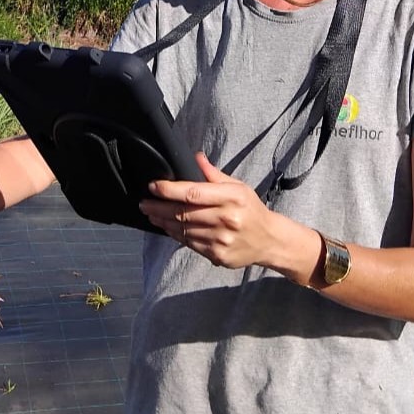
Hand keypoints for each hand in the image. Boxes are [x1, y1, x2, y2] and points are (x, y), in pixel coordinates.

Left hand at [139, 152, 278, 267]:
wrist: (269, 240)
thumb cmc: (251, 209)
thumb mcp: (238, 186)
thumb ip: (214, 174)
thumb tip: (196, 157)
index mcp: (232, 197)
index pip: (193, 193)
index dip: (169, 190)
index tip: (153, 186)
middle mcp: (227, 219)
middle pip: (183, 213)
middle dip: (159, 207)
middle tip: (144, 203)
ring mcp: (221, 240)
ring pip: (183, 230)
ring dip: (163, 222)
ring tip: (151, 214)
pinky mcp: (218, 255)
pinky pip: (190, 243)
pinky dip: (175, 235)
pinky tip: (168, 227)